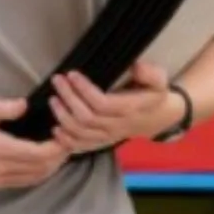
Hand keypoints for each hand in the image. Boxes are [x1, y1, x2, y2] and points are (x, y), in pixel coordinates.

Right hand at [0, 97, 68, 188]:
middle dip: (59, 157)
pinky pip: (25, 182)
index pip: (38, 154)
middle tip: (69, 140)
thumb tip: (26, 105)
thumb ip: (5, 107)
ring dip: (52, 167)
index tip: (65, 134)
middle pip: (41, 168)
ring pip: (36, 178)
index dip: (57, 147)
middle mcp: (1, 167)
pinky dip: (40, 173)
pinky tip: (45, 162)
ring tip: (60, 150)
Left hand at [49, 62, 181, 154]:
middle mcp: (117, 126)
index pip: (102, 103)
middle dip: (68, 98)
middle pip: (86, 118)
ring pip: (81, 133)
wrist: (160, 118)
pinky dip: (66, 141)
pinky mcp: (102, 143)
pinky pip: (82, 147)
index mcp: (130, 109)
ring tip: (53, 99)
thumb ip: (150, 73)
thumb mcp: (160, 80)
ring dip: (63, 116)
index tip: (72, 74)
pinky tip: (55, 129)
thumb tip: (136, 67)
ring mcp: (108, 137)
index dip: (84, 90)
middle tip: (57, 81)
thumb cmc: (155, 94)